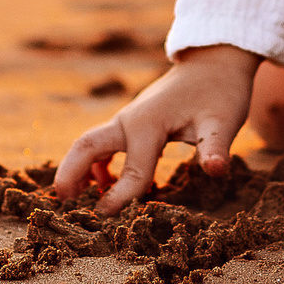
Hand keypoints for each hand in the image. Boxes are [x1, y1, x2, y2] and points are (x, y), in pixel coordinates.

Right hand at [52, 45, 259, 212]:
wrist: (214, 63)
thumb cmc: (220, 92)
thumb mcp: (223, 121)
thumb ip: (216, 147)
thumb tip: (216, 170)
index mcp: (148, 124)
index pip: (133, 171)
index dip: (119, 198)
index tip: (104, 221)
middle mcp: (129, 121)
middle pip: (86, 146)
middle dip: (70, 174)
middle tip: (61, 204)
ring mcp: (128, 121)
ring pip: (90, 144)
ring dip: (78, 170)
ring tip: (75, 200)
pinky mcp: (132, 123)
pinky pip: (104, 145)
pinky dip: (97, 165)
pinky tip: (104, 185)